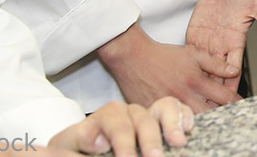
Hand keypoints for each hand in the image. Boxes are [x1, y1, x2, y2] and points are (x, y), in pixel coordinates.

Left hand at [42, 98, 191, 156]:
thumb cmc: (75, 148)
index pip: (117, 124)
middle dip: (150, 139)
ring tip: (178, 142)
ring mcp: (148, 114)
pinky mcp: (163, 121)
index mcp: (107, 115)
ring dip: (173, 123)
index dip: (123, 142)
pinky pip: (178, 109)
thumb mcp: (68, 145)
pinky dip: (185, 116)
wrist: (81, 147)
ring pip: (164, 107)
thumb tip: (100, 141)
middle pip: (143, 118)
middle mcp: (130, 111)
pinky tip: (188, 130)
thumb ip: (80, 140)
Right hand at [98, 22, 240, 112]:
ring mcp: (170, 106)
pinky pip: (171, 124)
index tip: (241, 105)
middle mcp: (184, 95)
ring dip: (203, 122)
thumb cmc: (162, 56)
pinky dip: (180, 125)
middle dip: (222, 115)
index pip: (224, 97)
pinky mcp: (155, 113)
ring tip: (210, 124)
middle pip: (211, 113)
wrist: (133, 57)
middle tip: (230, 117)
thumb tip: (234, 71)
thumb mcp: (192, 53)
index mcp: (196, 81)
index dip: (236, 102)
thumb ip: (215, 63)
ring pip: (193, 122)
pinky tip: (185, 127)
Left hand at [186, 0, 256, 94]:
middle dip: (214, 90)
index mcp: (236, 43)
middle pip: (216, 74)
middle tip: (209, 104)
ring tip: (192, 96)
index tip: (230, 96)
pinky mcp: (195, 36)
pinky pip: (189, 53)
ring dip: (198, 81)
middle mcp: (221, 47)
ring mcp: (207, 42)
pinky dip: (186, 65)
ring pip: (201, 67)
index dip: (231, 83)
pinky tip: (181, 75)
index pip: (233, 69)